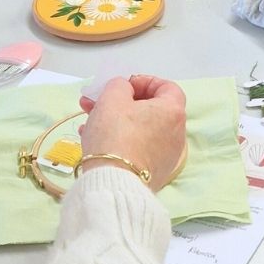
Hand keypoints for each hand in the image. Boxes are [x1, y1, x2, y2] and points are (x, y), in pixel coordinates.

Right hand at [78, 76, 186, 190]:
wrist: (115, 182)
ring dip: (114, 120)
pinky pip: (137, 147)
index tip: (122, 85)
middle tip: (94, 101)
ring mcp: (167, 154)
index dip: (144, 81)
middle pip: (149, 109)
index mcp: (173, 112)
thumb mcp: (112, 99)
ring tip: (87, 120)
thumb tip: (125, 90)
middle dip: (119, 102)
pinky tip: (93, 139)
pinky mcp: (154, 171)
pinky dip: (119, 139)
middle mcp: (176, 133)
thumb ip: (120, 86)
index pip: (166, 87)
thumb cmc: (115, 135)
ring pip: (139, 128)